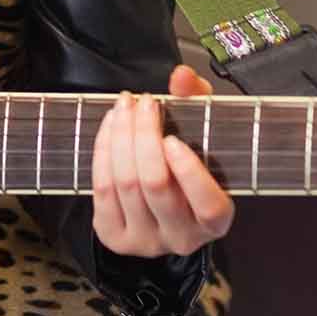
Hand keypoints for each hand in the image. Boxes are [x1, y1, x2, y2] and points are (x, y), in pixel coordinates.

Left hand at [91, 65, 235, 258]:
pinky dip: (103, 150)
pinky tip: (111, 126)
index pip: (208, 205)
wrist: (160, 199)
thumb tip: (181, 76)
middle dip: (143, 135)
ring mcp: (145, 239)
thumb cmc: (188, 162)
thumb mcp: (203, 131)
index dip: (189, 173)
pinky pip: (102, 188)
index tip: (173, 139)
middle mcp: (181, 237)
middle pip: (155, 185)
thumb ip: (197, 100)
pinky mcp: (114, 235)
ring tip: (125, 107)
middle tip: (144, 102)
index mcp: (214, 220)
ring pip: (124, 184)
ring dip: (120, 136)